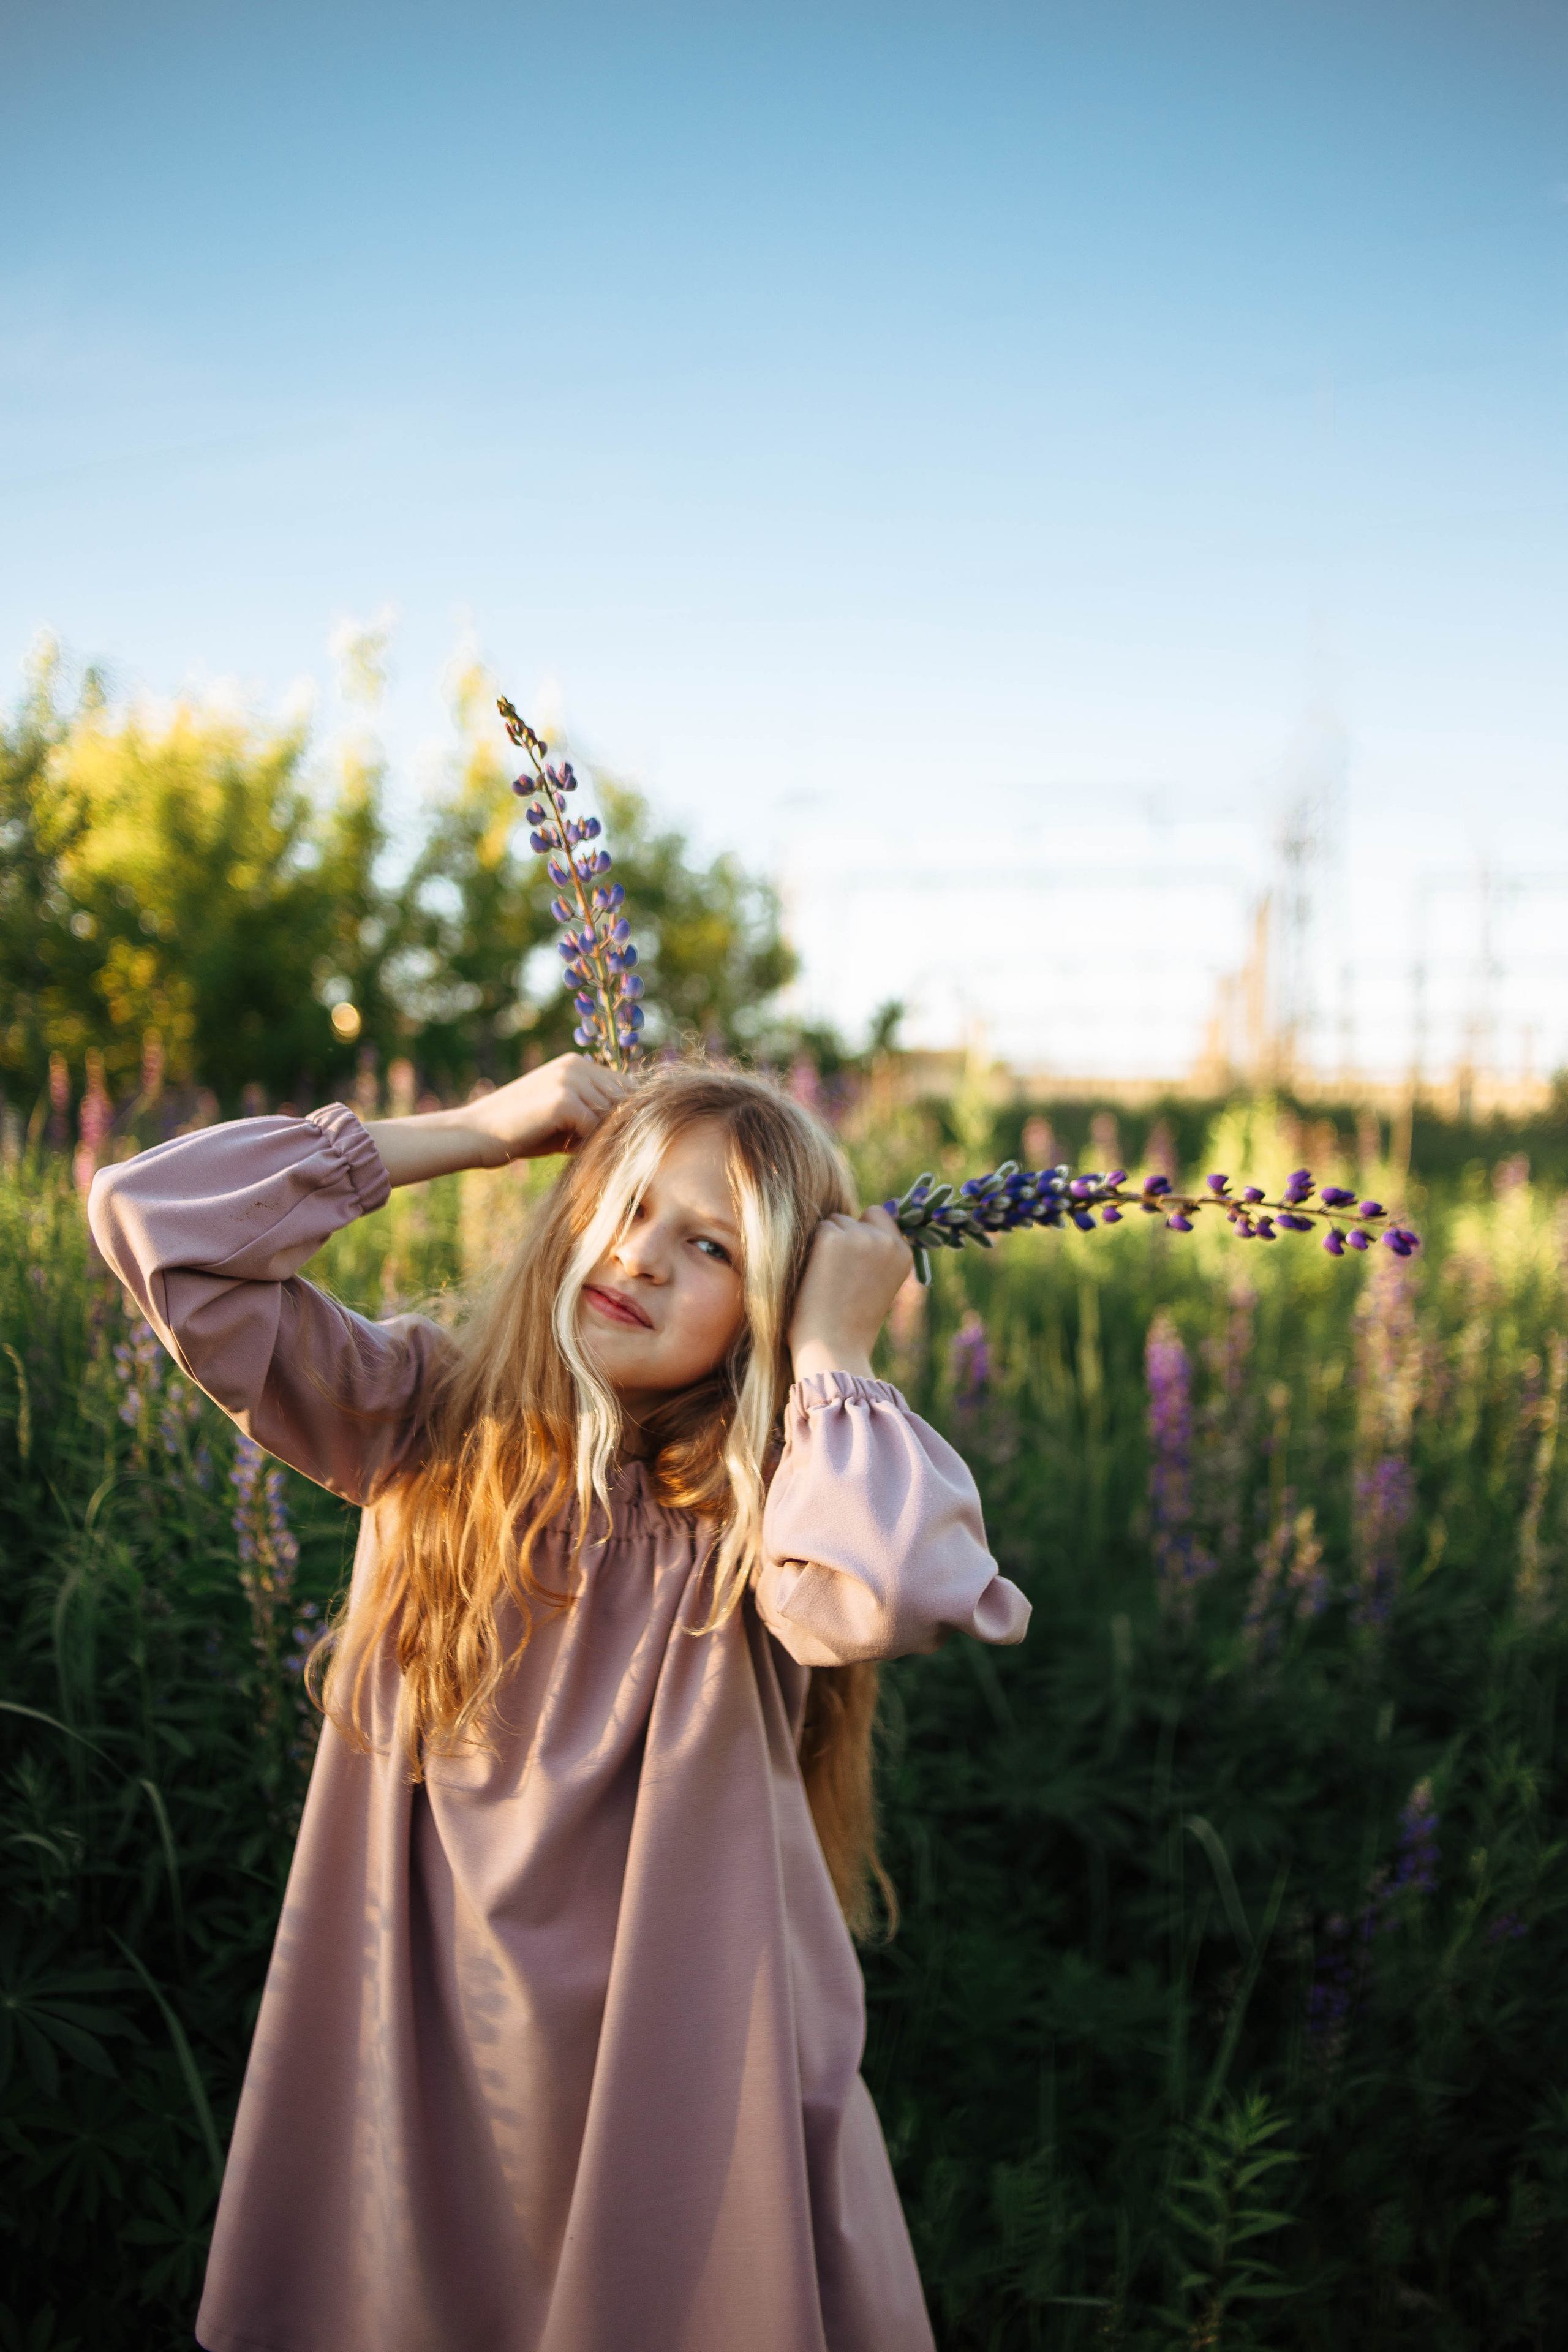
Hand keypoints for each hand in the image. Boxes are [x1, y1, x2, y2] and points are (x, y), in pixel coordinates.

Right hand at [366, 1055, 629, 1187]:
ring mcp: (571, 1079)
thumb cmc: (521, 1133)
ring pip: (612, 1116)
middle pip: (624, 1102)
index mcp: (577, 1064)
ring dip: (601, 1138)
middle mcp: (577, 1065)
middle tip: (594, 1151)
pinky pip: (596, 1129)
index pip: (625, 1089)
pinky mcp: (564, 1100)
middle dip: (616, 1129)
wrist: (475, 1134)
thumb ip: (595, 1117)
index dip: (623, 1118)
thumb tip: (635, 1131)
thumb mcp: (564, 1120)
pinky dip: (586, 1146)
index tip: (610, 1141)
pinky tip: (566, 1151)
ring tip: (576, 1150)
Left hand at [788, 1205, 913, 1382]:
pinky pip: (815, 1229)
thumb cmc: (850, 1327)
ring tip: (825, 1282)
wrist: (834, 1350)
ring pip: (833, 1221)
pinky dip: (809, 1250)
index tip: (851, 1263)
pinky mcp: (832, 1238)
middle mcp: (887, 1241)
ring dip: (824, 1244)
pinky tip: (814, 1279)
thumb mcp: (877, 1286)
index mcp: (903, 1254)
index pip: (879, 1216)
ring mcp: (860, 1237)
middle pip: (853, 1218)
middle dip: (842, 1238)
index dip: (861, 1233)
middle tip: (836, 1279)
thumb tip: (853, 1226)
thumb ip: (875, 1257)